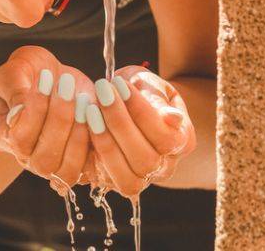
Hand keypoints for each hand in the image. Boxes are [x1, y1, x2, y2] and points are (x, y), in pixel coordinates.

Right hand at [0, 46, 98, 192]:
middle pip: (44, 159)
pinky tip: (96, 109)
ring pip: (68, 169)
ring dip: (79, 132)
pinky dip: (98, 140)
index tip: (45, 76)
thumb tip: (19, 113)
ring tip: (82, 97)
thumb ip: (14, 88)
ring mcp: (55, 164)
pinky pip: (91, 166)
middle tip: (67, 83)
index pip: (19, 139)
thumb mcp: (15, 70)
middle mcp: (27, 158)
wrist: (51, 77)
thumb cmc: (29, 72)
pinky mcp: (82, 161)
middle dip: (60, 119)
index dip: (35, 110)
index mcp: (4, 137)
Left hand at [83, 65, 196, 197]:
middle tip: (101, 92)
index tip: (118, 83)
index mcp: (181, 142)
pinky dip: (91, 154)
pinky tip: (82, 126)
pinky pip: (103, 180)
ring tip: (90, 109)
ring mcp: (140, 179)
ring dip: (105, 142)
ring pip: (127, 178)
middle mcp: (164, 167)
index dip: (141, 111)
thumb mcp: (151, 86)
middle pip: (147, 160)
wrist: (128, 105)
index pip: (166, 137)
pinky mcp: (113, 182)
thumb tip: (173, 118)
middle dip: (120, 123)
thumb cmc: (142, 91)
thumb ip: (157, 99)